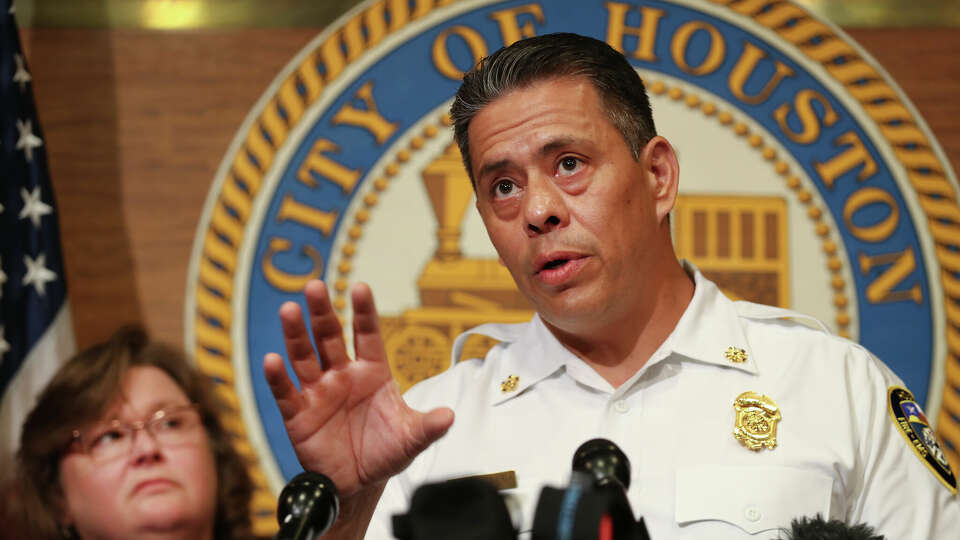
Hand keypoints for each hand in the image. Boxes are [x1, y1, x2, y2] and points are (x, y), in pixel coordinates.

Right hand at [263, 281, 453, 497]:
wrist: (358, 484)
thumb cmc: (385, 452)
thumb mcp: (410, 440)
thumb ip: (427, 427)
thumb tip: (449, 417)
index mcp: (372, 372)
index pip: (367, 335)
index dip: (364, 312)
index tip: (360, 287)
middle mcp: (342, 375)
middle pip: (330, 337)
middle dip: (322, 312)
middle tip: (315, 286)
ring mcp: (318, 392)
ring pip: (304, 357)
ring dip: (295, 335)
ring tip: (289, 310)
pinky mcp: (298, 414)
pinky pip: (286, 392)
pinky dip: (277, 377)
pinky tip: (272, 360)